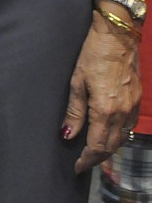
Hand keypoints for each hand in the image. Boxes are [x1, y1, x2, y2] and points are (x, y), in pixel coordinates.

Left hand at [62, 11, 141, 173]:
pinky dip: (119, 135)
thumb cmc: (92, 54)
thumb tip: (67, 135)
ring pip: (122, 138)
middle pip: (111, 146)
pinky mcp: (137, 98)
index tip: (76, 167)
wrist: (117, 35)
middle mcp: (122, 112)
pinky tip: (108, 133)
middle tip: (82, 162)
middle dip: (96, 158)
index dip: (86, 160)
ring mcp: (132, 106)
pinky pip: (129, 125)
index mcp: (105, 110)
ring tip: (93, 151)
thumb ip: (74, 112)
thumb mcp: (77, 82)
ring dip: (108, 148)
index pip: (97, 146)